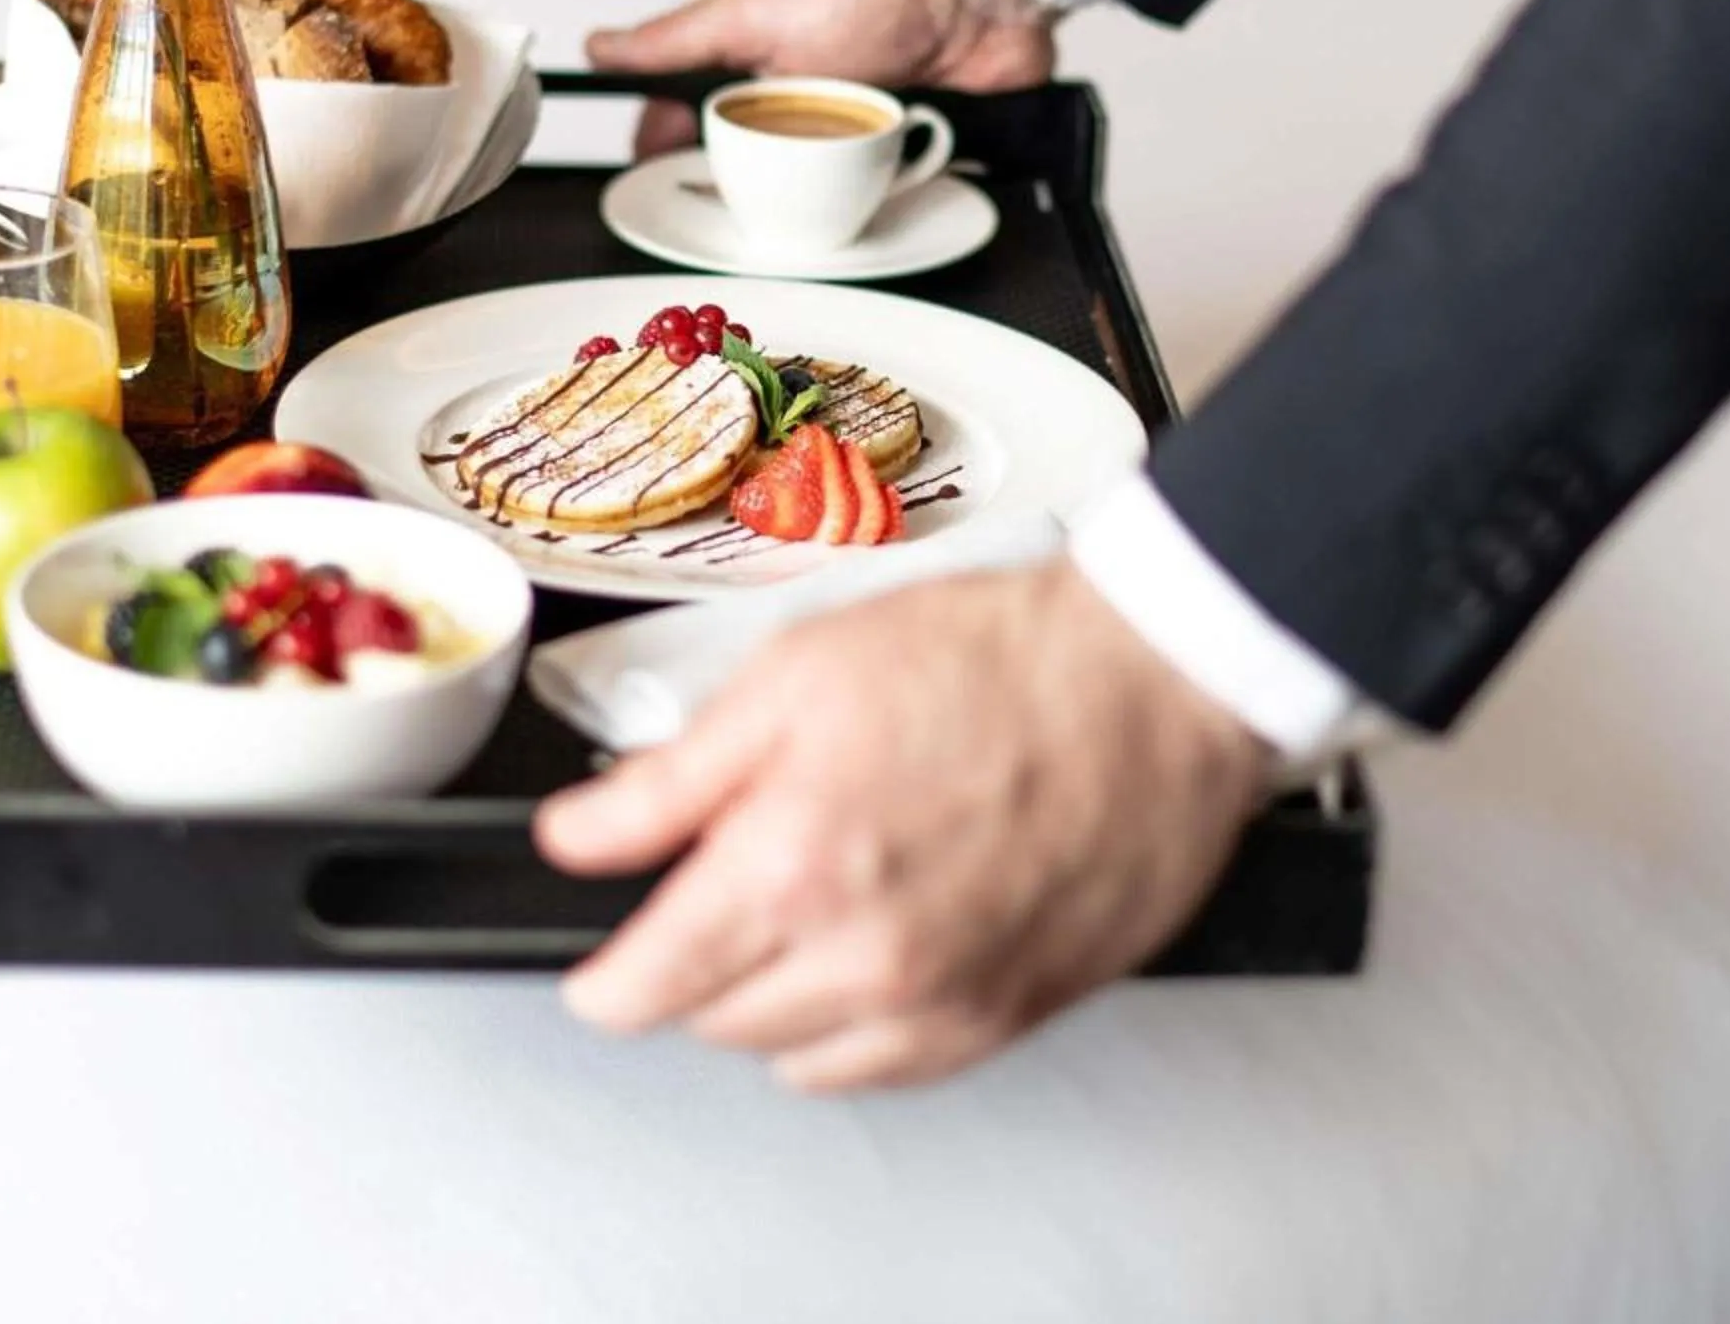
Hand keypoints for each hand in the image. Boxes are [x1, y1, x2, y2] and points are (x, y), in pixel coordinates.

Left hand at [535, 561, 1267, 1091]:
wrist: (1151, 681)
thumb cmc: (995, 660)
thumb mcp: (793, 675)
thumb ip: (668, 777)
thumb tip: (578, 837)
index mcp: (793, 867)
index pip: (643, 988)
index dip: (603, 974)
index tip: (601, 962)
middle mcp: (863, 960)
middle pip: (713, 1023)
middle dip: (698, 961)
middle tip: (734, 877)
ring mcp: (941, 1003)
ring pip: (796, 1057)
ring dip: (777, 996)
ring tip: (819, 898)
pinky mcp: (1008, 1019)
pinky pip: (888, 1069)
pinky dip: (859, 1026)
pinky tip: (880, 941)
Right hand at [587, 0, 1057, 150]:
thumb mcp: (756, 11)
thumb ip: (677, 38)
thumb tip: (601, 47)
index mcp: (752, 55)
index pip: (690, 117)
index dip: (673, 154)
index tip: (662, 185)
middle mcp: (798, 87)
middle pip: (752, 163)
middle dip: (758, 180)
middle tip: (768, 182)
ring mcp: (852, 116)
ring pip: (815, 186)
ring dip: (825, 187)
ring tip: (841, 166)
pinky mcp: (906, 140)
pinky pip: (880, 187)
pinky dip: (885, 187)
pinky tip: (891, 176)